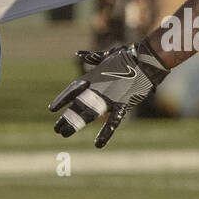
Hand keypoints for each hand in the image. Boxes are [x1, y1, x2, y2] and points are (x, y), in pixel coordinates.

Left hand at [49, 41, 169, 146]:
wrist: (145, 61)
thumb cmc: (128, 57)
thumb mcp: (107, 56)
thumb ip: (92, 58)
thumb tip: (78, 54)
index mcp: (93, 77)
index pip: (72, 90)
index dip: (62, 99)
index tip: (52, 109)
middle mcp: (97, 88)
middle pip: (77, 105)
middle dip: (66, 117)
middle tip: (56, 129)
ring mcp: (109, 97)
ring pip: (88, 113)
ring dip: (75, 124)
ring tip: (63, 134)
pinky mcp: (123, 104)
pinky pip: (113, 121)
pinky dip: (106, 133)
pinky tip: (98, 144)